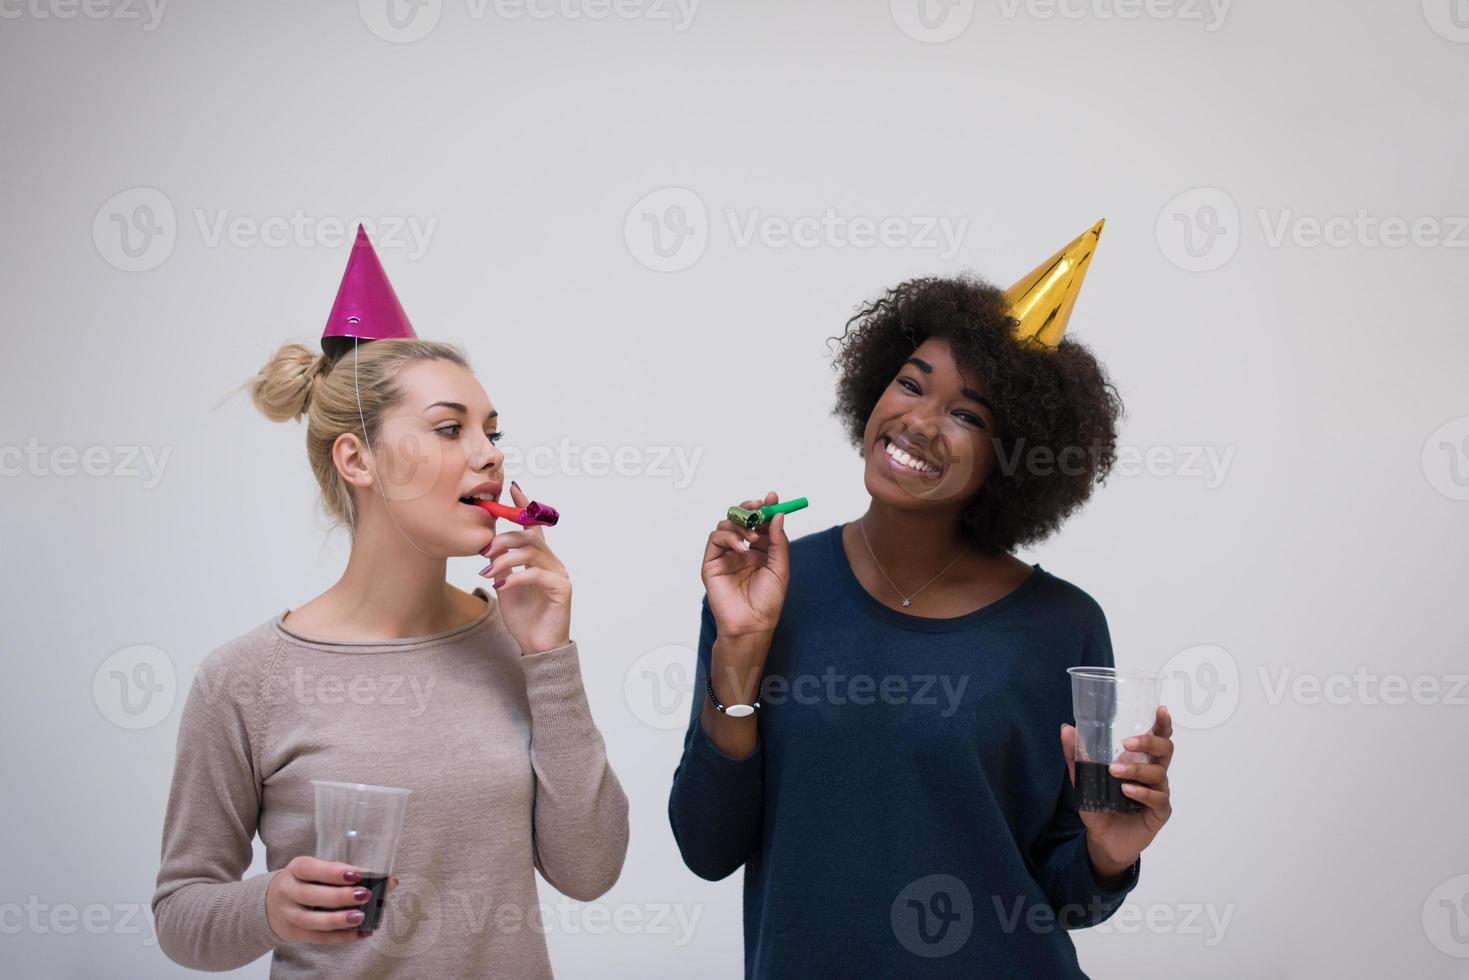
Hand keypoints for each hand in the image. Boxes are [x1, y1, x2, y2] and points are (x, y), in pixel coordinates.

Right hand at [265, 856, 398, 943]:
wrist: (269, 904)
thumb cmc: (305, 882)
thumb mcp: (317, 870)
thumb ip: (346, 873)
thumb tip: (388, 881)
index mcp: (296, 869)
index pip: (311, 869)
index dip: (333, 872)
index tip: (356, 874)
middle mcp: (288, 891)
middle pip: (312, 896)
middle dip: (340, 896)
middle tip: (364, 895)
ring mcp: (289, 915)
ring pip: (313, 920)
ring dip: (338, 920)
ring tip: (361, 917)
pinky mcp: (295, 934)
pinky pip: (319, 938)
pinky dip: (341, 937)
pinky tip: (361, 933)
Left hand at [479, 481, 571, 654]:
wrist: (536, 645)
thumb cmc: (524, 617)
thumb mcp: (506, 585)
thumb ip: (501, 565)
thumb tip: (489, 547)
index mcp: (540, 559)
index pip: (534, 526)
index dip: (525, 506)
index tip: (513, 488)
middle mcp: (552, 562)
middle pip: (529, 536)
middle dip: (503, 539)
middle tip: (483, 551)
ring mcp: (559, 574)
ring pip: (531, 552)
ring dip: (504, 560)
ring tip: (488, 573)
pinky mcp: (562, 589)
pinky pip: (536, 574)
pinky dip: (516, 577)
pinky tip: (501, 586)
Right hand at [702, 491, 790, 640]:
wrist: (752, 623)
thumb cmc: (767, 601)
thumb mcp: (780, 568)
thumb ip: (779, 541)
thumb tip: (778, 516)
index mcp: (760, 551)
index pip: (760, 523)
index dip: (766, 509)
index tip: (773, 497)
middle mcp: (742, 550)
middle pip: (741, 519)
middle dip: (750, 509)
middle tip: (759, 506)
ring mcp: (726, 556)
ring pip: (726, 524)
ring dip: (741, 524)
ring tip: (753, 538)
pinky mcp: (712, 563)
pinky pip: (715, 538)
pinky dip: (728, 537)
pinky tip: (741, 548)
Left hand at [1060, 705, 1174, 875]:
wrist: (1103, 840)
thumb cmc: (1099, 806)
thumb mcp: (1083, 780)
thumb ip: (1076, 757)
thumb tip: (1066, 729)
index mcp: (1140, 760)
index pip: (1158, 737)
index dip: (1162, 723)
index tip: (1160, 709)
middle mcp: (1153, 772)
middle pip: (1165, 749)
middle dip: (1149, 741)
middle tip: (1127, 742)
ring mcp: (1159, 791)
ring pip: (1159, 772)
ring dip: (1136, 769)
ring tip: (1114, 771)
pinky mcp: (1160, 811)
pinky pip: (1157, 798)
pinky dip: (1141, 792)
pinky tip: (1127, 791)